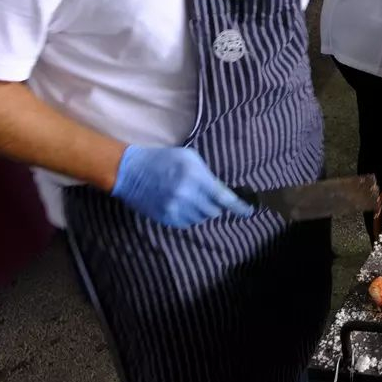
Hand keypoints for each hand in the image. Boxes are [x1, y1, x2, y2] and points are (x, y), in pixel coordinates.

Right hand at [112, 146, 252, 227]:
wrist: (132, 172)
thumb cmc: (164, 160)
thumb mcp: (190, 158)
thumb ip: (208, 175)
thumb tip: (224, 191)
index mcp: (196, 177)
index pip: (224, 198)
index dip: (239, 207)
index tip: (249, 211)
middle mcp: (187, 195)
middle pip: (215, 211)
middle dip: (216, 205)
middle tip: (210, 196)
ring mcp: (175, 209)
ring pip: (202, 218)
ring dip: (203, 211)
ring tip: (193, 198)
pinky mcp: (166, 218)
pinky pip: (188, 223)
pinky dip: (191, 216)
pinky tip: (184, 204)